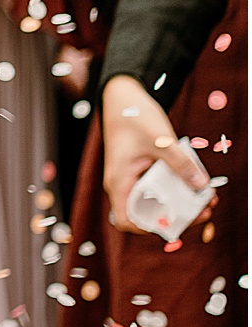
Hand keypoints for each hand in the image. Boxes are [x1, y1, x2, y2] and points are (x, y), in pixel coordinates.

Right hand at [101, 74, 213, 235]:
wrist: (121, 98)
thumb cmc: (133, 116)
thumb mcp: (161, 140)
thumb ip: (181, 163)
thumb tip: (202, 186)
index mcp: (119, 181)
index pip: (126, 219)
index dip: (147, 228)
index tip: (175, 223)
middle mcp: (124, 183)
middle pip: (147, 214)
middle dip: (178, 216)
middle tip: (205, 212)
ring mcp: (133, 177)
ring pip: (157, 201)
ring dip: (181, 203)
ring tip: (207, 199)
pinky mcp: (142, 170)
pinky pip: (160, 187)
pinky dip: (178, 188)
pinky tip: (197, 183)